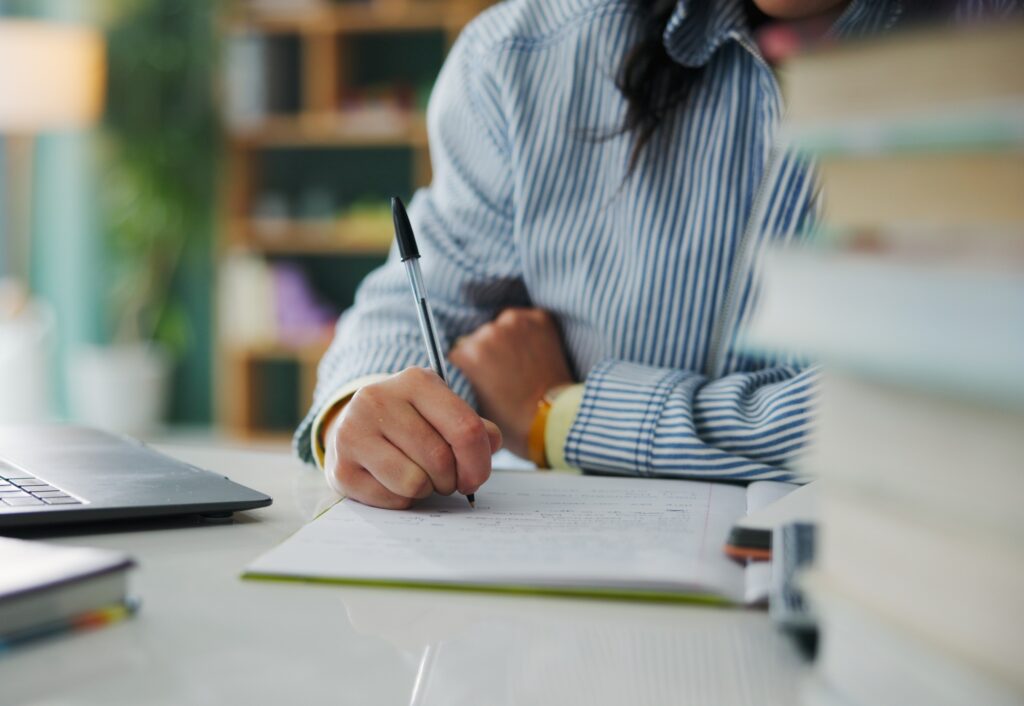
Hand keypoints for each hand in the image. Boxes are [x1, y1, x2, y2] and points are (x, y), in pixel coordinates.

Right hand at [323, 367, 502, 509]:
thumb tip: (492, 442)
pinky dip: (402, 499)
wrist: (353, 429)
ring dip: (426, 490)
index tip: (476, 478)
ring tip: (418, 476)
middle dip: (451, 480)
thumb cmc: (409, 423)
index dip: (478, 462)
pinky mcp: (341, 468)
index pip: (465, 428)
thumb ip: (473, 427)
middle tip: (445, 479)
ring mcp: (353, 432)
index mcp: (415, 381)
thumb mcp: (442, 412)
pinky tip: (393, 482)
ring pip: (415, 482)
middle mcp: (379, 399)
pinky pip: (392, 499)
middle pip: (440, 459)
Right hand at [450, 308, 573, 457]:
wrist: (553, 417)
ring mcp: (516, 322)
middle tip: (503, 374)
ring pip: (502, 326)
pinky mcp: (539, 318)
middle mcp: (489, 332)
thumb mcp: (472, 404)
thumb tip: (458, 368)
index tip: (482, 378)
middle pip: (480, 337)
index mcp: (469, 353)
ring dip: (507, 339)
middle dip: (488, 351)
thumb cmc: (512, 418)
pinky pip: (526, 320)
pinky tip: (534, 353)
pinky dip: (529, 332)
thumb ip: (461, 379)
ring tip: (520, 364)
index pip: (459, 351)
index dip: (470, 366)